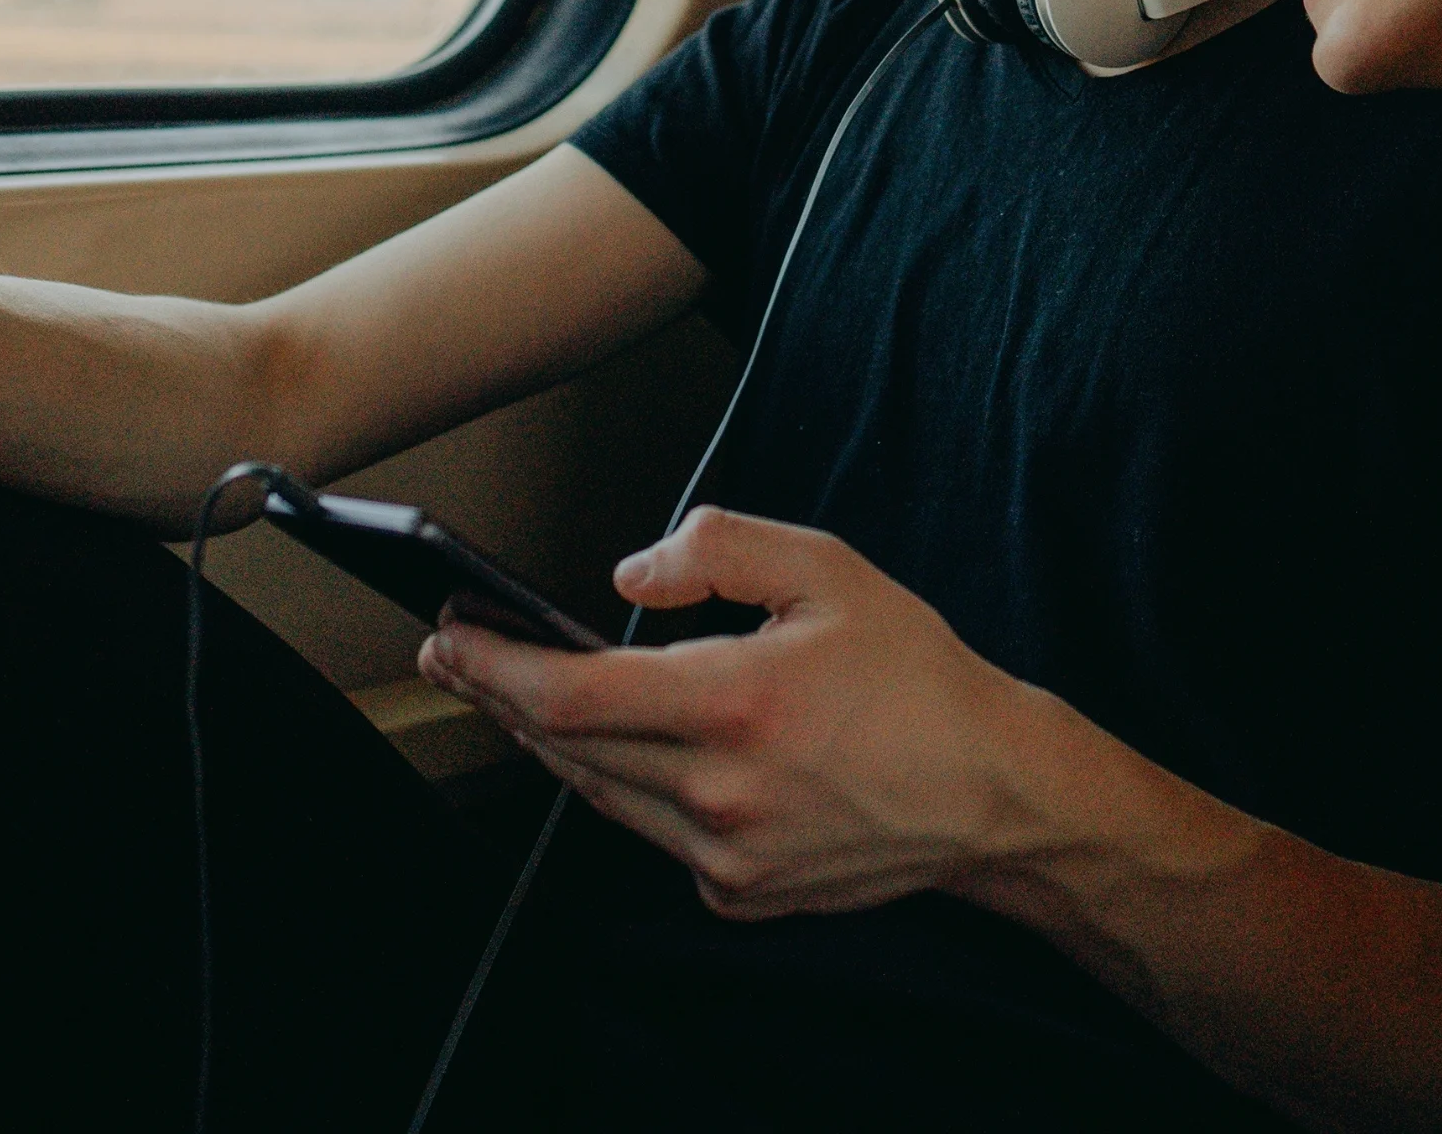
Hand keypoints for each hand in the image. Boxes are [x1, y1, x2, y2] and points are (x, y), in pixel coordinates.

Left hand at [418, 507, 1074, 918]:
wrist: (990, 793)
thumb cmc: (916, 677)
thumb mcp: (829, 570)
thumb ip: (719, 549)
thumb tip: (626, 575)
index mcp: (735, 703)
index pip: (571, 692)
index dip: (495, 664)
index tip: (451, 633)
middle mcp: (719, 791)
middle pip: (566, 747)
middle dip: (499, 695)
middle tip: (457, 652)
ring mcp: (725, 854)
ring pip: (600, 793)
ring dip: (550, 742)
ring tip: (517, 691)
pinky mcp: (739, 892)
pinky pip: (654, 834)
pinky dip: (630, 788)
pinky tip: (632, 749)